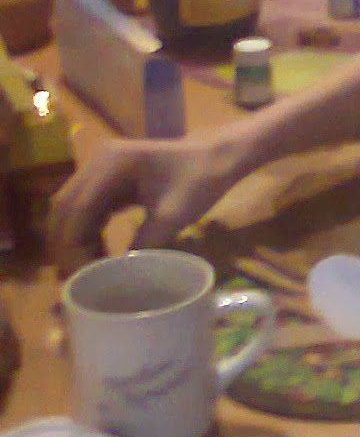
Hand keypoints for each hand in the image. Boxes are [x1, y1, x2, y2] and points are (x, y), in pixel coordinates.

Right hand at [51, 130, 250, 264]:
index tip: (80, 274)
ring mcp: (102, 170)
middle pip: (64, 208)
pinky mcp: (109, 181)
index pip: (76, 208)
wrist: (218, 158)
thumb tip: (116, 275)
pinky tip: (98, 256)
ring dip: (75, 241)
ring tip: (87, 271)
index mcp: (111, 164)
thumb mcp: (174, 215)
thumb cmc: (200, 180)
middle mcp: (98, 162)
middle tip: (76, 278)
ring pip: (72, 210)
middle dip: (66, 245)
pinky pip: (87, 209)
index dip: (73, 245)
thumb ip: (145, 243)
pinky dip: (88, 233)